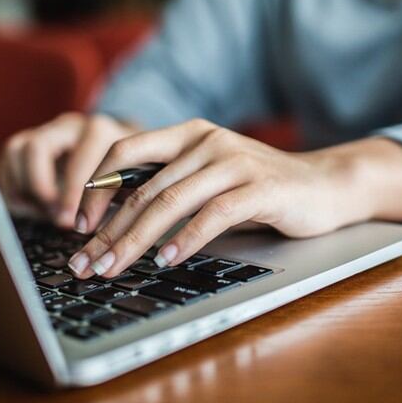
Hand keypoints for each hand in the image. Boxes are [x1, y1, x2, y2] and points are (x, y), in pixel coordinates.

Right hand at [0, 112, 137, 227]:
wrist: (122, 152)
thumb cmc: (128, 173)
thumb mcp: (131, 184)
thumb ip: (117, 200)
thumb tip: (103, 232)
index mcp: (99, 131)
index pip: (81, 155)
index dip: (73, 191)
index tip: (73, 221)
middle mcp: (70, 126)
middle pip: (36, 147)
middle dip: (40, 188)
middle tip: (53, 216)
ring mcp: (47, 131)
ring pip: (17, 150)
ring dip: (24, 187)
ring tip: (44, 212)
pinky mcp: (30, 142)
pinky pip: (9, 160)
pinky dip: (14, 187)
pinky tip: (33, 207)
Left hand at [67, 118, 401, 278]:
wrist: (324, 185)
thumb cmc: (260, 187)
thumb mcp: (208, 178)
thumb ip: (170, 186)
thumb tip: (115, 223)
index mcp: (187, 134)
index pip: (124, 150)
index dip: (95, 188)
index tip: (77, 226)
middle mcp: (206, 140)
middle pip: (143, 188)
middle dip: (109, 231)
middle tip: (85, 263)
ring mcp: (233, 161)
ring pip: (170, 202)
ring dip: (136, 241)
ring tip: (114, 268)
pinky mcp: (259, 186)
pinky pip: (212, 214)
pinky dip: (185, 240)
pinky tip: (165, 260)